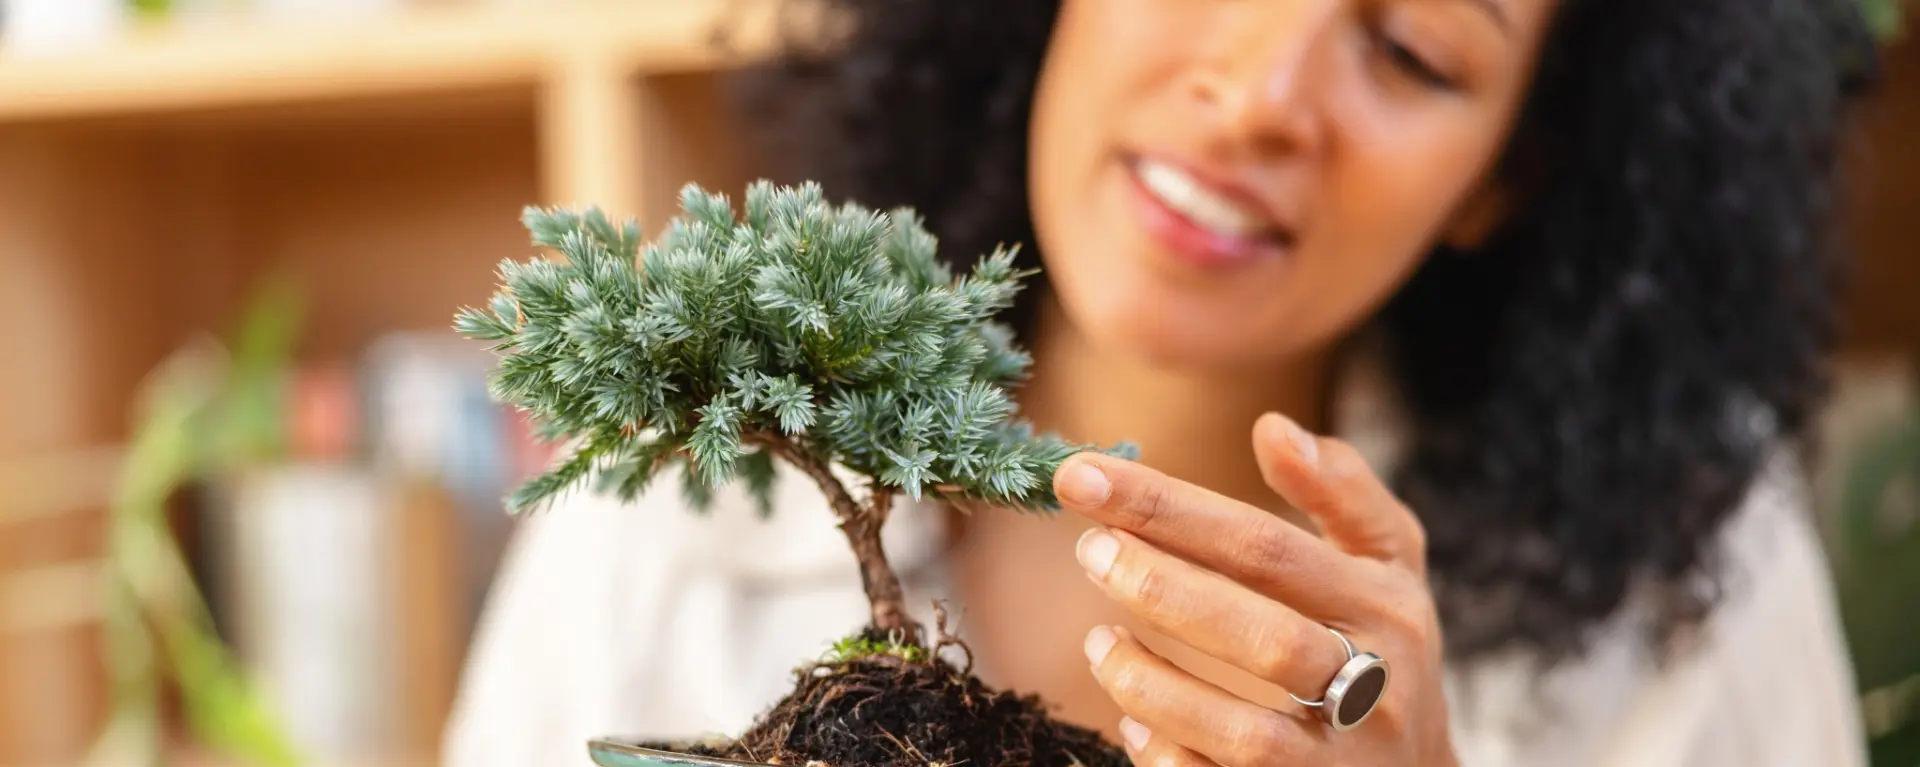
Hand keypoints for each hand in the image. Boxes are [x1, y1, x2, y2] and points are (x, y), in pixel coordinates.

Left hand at [1053, 413, 1454, 766]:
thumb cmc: (1387, 652)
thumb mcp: (1391, 567)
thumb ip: (1342, 492)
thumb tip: (1273, 427)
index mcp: (1385, 609)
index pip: (1266, 548)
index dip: (1168, 508)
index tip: (1081, 476)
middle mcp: (1373, 688)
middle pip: (1261, 636)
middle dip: (1161, 588)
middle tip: (1089, 549)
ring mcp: (1339, 764)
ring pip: (1240, 732)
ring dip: (1152, 684)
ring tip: (1098, 642)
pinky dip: (1167, 757)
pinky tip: (1132, 724)